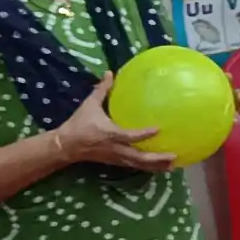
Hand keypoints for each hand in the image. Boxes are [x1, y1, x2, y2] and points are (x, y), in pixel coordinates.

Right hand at [51, 81, 171, 173]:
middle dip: (156, 159)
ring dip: (154, 166)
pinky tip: (158, 167)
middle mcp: (116, 148)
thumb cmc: (78, 124)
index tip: (158, 129)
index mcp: (111, 134)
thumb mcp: (89, 105)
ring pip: (138, 165)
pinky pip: (134, 166)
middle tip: (173, 156)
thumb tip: (110, 73)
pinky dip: (146, 167)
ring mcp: (116, 158)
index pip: (130, 136)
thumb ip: (102, 90)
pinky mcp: (115, 162)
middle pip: (139, 157)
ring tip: (172, 166)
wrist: (66, 145)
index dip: (144, 134)